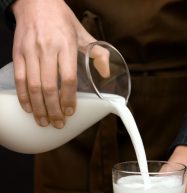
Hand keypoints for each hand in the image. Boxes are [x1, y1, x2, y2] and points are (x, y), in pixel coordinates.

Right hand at [11, 0, 109, 127]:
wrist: (36, 1)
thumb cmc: (61, 20)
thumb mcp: (83, 33)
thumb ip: (97, 53)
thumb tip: (106, 72)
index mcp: (66, 46)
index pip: (68, 78)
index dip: (69, 98)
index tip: (70, 111)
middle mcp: (47, 50)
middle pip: (50, 87)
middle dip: (54, 109)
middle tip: (58, 123)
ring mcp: (30, 52)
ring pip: (34, 86)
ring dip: (39, 108)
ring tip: (44, 122)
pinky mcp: (18, 54)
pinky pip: (20, 79)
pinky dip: (23, 96)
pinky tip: (28, 108)